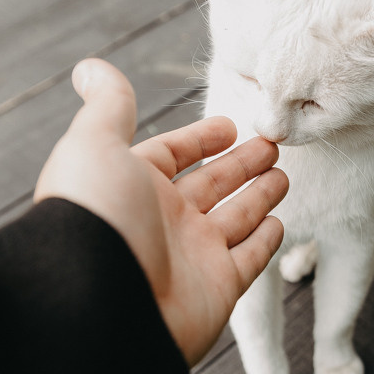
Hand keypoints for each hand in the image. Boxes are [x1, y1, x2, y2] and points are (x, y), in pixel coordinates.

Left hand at [34, 59, 286, 365]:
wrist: (101, 306)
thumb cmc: (95, 218)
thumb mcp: (95, 146)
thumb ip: (107, 107)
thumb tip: (89, 67)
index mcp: (132, 186)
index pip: (171, 154)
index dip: (199, 139)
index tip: (230, 126)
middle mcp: (162, 221)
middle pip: (210, 184)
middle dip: (241, 163)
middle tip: (272, 145)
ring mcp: (192, 256)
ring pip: (236, 217)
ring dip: (260, 195)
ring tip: (283, 176)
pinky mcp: (219, 288)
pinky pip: (249, 259)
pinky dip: (266, 241)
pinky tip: (280, 222)